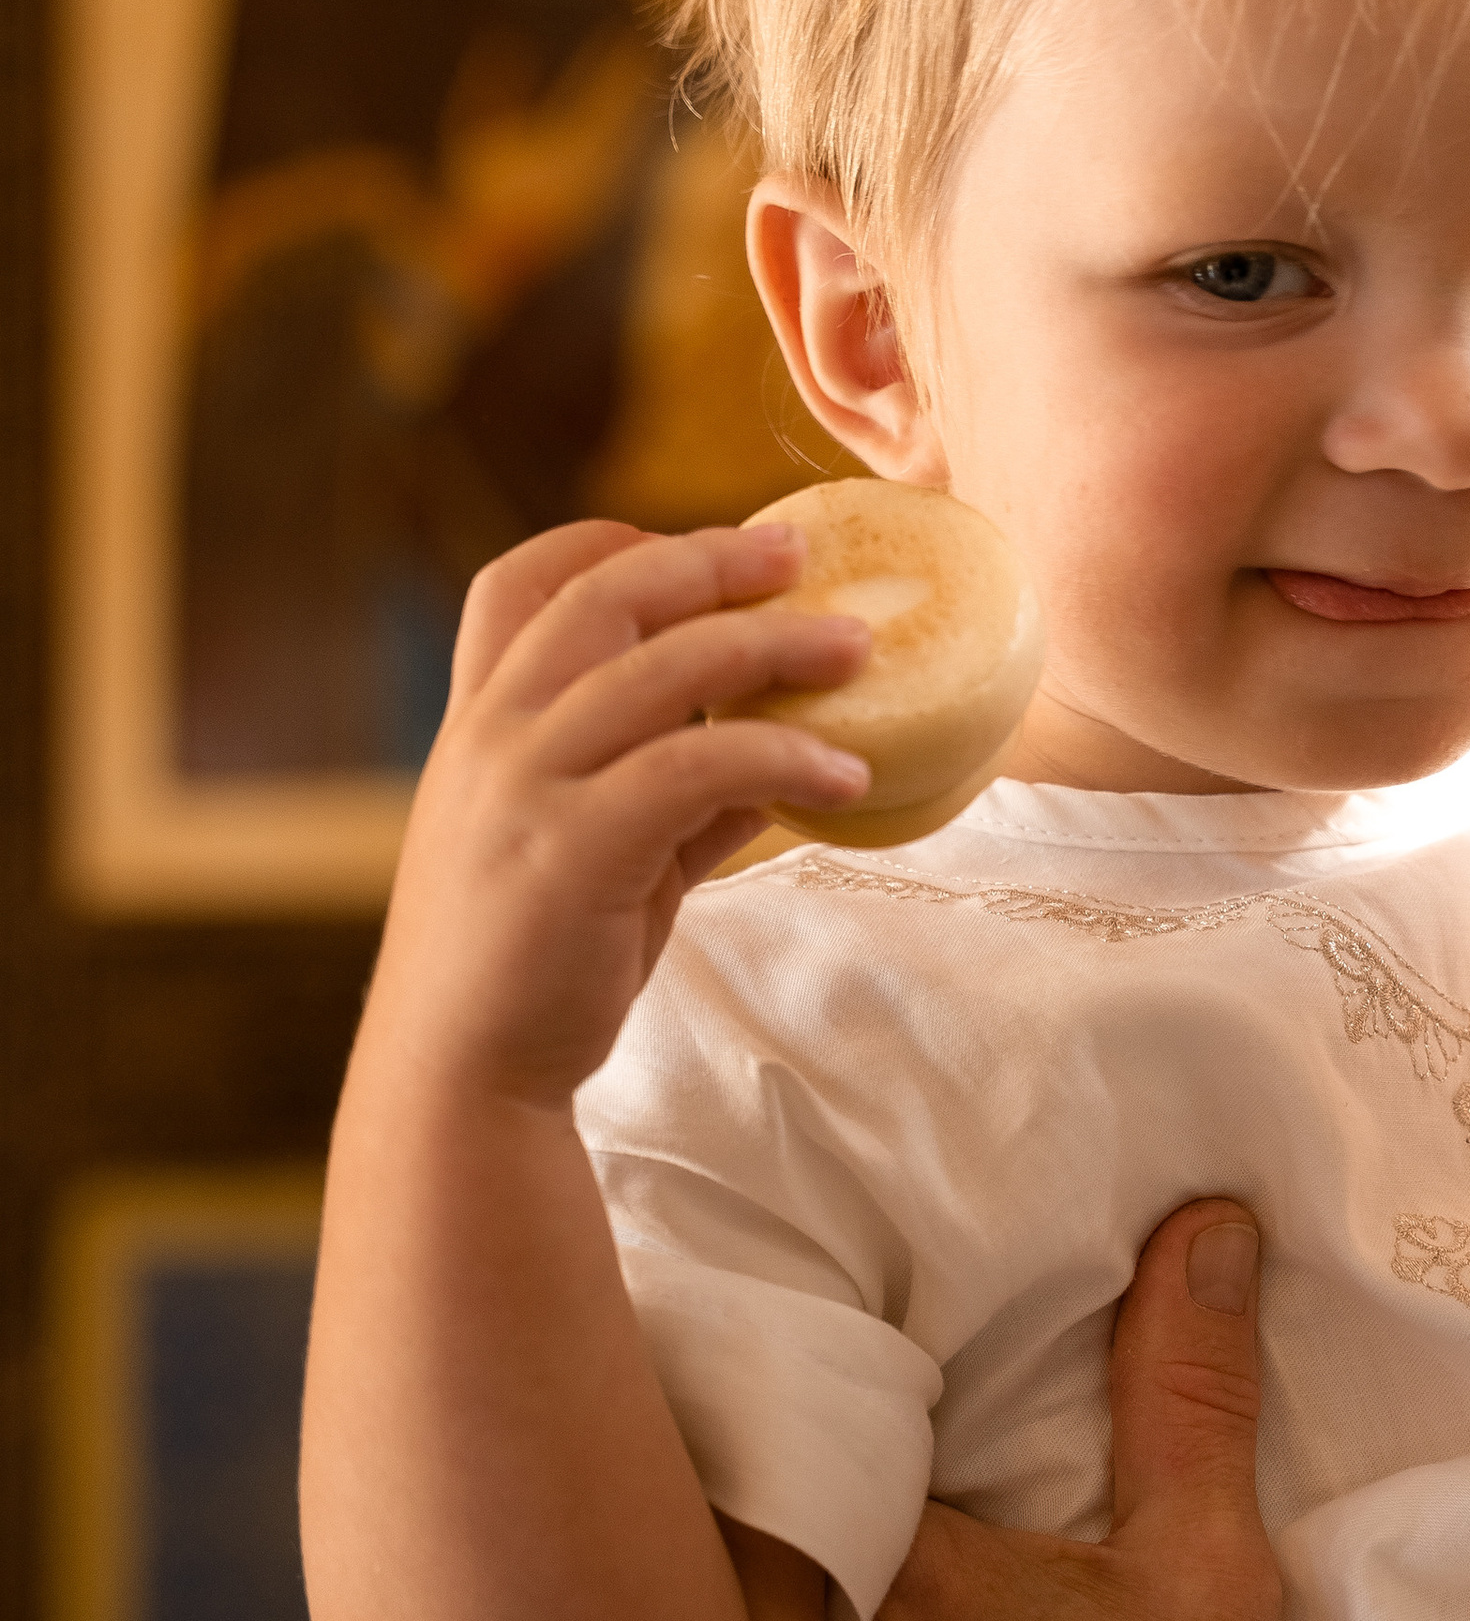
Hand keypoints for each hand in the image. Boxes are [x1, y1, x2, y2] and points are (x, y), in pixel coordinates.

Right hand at [369, 515, 876, 1113]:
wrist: (462, 1077)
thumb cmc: (532, 965)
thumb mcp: (599, 854)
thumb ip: (672, 795)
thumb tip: (777, 757)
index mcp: (478, 725)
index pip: (516, 584)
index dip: (606, 542)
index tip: (700, 544)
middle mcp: (491, 737)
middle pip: (603, 596)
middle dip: (709, 561)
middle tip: (800, 554)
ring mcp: (524, 788)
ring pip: (663, 669)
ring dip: (774, 646)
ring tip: (856, 650)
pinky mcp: (572, 849)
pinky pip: (697, 766)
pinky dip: (783, 756)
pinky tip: (848, 777)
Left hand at [645, 1194, 1298, 1620]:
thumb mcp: (1207, 1584)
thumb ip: (1189, 1393)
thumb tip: (1208, 1223)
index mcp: (880, 1581)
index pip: (755, 1437)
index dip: (729, 1392)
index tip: (709, 1346)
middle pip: (666, 1560)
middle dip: (661, 1517)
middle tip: (648, 1458)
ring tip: (623, 1601)